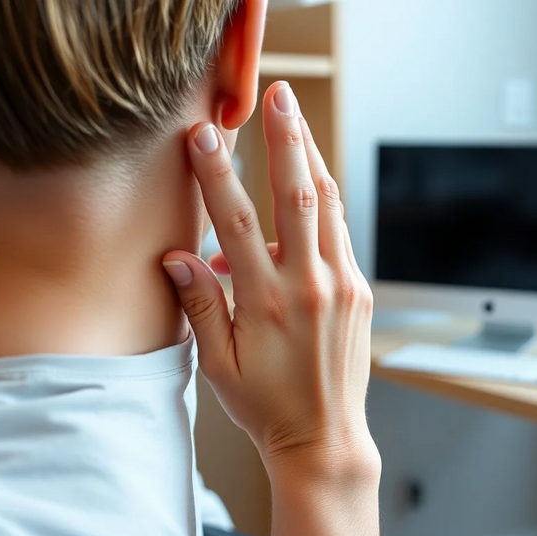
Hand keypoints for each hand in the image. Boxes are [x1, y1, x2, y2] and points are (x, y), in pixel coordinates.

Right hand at [162, 81, 380, 535]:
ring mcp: (342, 285)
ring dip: (311, 159)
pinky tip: (312, 179)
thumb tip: (176, 257)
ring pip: (329, 207)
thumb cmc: (266, 405)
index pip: (237, 224)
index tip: (203, 136)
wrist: (325, 437)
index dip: (218, 176)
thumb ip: (199, 305)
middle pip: (298, 196)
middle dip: (286, 140)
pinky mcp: (360, 291)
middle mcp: (310, 286)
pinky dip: (325, 203)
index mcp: (267, 303)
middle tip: (279, 97)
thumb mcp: (218, 365)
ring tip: (297, 122)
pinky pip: (341, 234)